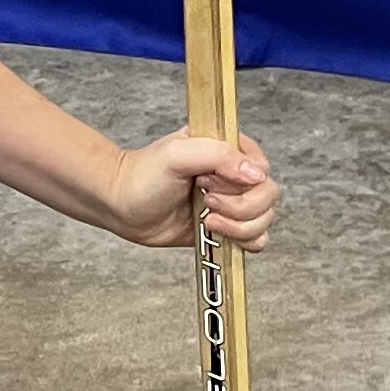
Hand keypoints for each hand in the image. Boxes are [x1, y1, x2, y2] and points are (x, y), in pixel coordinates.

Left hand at [108, 130, 278, 252]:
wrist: (122, 206)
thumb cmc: (143, 175)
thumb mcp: (177, 154)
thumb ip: (219, 156)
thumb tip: (256, 174)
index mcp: (228, 149)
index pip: (261, 168)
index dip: (240, 182)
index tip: (207, 183)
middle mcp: (235, 175)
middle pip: (267, 196)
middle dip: (238, 207)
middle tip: (206, 201)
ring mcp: (233, 202)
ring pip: (264, 219)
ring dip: (237, 226)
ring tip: (206, 220)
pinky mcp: (228, 227)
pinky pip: (256, 238)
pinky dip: (244, 241)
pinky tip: (217, 233)